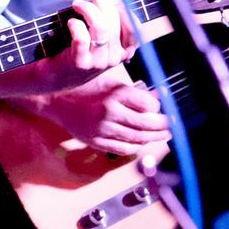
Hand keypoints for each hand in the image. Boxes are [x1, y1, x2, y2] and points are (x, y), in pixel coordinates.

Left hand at [0, 0, 136, 98]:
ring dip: (88, 9)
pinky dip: (76, 26)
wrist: (50, 79)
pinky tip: (70, 22)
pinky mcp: (80, 64)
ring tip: (76, 3)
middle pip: (113, 19)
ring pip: (102, 27)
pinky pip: (83, 39)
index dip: (120, 6)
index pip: (132, 24)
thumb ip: (105, 21)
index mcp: (121, 51)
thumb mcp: (95, 39)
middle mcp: (113, 57)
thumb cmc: (72, 53)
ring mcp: (98, 62)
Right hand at [45, 71, 169, 162]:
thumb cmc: (83, 88)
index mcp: (114, 95)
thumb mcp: (109, 80)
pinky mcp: (96, 141)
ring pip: (136, 138)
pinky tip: (142, 142)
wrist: (56, 101)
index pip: (148, 104)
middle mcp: (109, 113)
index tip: (161, 107)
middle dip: (163, 126)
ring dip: (154, 138)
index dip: (158, 107)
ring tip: (163, 135)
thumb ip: (134, 90)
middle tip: (172, 126)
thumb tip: (159, 96)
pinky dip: (136, 146)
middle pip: (146, 124)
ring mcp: (102, 130)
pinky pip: (123, 148)